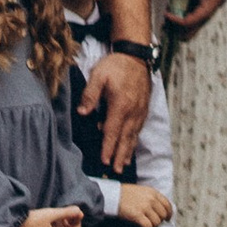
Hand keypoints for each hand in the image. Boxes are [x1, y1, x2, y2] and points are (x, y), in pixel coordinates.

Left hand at [85, 47, 151, 171]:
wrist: (136, 55)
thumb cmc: (116, 65)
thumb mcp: (98, 75)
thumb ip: (90, 95)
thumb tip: (83, 112)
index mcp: (120, 105)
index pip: (112, 131)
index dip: (108, 147)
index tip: (104, 161)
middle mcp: (132, 111)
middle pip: (125, 138)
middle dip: (119, 155)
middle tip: (115, 170)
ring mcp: (140, 110)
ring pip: (133, 135)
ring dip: (128, 150)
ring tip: (123, 164)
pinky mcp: (144, 108)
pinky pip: (139, 128)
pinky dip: (134, 140)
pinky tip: (131, 145)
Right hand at [116, 182, 171, 226]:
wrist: (111, 195)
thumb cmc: (123, 194)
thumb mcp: (140, 191)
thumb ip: (149, 197)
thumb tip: (157, 208)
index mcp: (152, 192)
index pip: (167, 204)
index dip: (169, 213)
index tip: (167, 219)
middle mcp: (151, 199)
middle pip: (163, 215)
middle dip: (159, 222)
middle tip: (152, 225)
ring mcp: (145, 207)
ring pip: (156, 222)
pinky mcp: (137, 215)